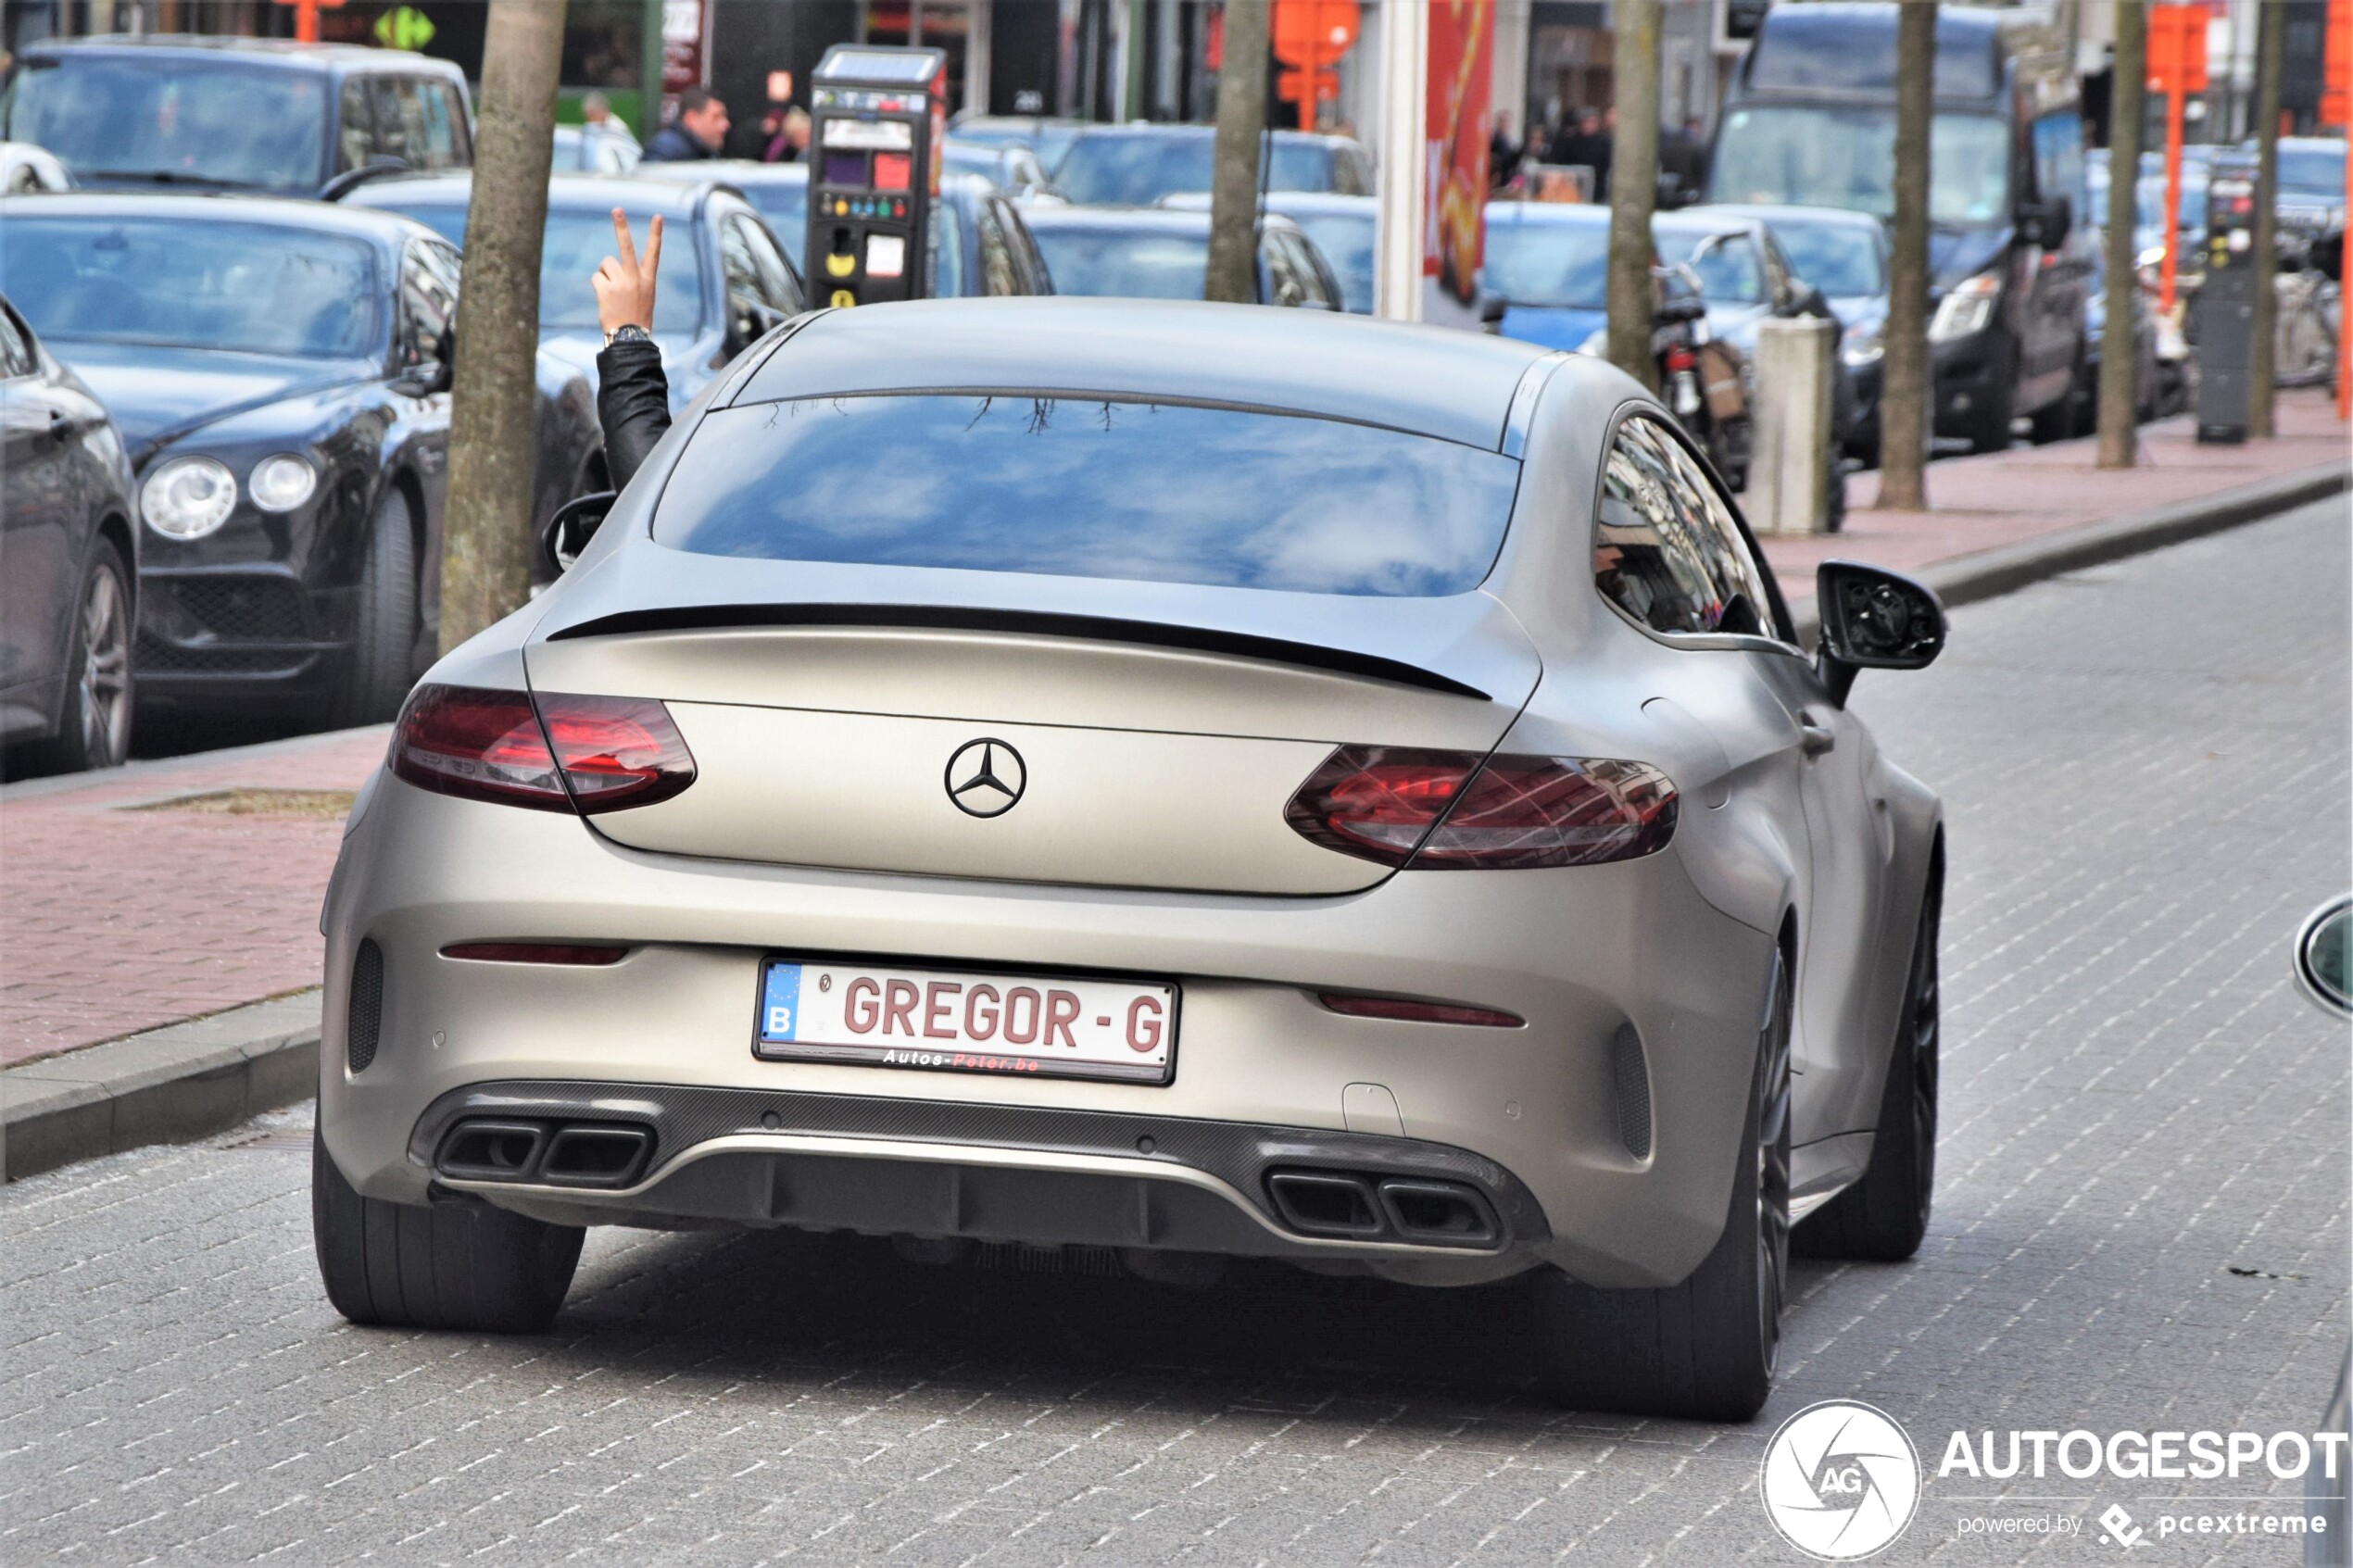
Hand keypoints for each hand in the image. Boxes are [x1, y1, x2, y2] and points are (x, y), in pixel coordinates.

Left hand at [593, 209, 661, 338]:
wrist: (631, 338)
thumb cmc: (636, 318)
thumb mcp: (642, 297)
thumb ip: (631, 279)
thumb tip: (609, 267)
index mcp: (648, 280)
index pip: (654, 253)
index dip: (656, 234)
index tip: (658, 217)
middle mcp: (636, 278)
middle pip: (626, 247)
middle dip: (621, 227)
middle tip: (617, 209)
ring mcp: (621, 283)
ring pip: (606, 265)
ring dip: (605, 275)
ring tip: (613, 294)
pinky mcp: (607, 289)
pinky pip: (597, 278)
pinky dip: (598, 287)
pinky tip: (606, 299)